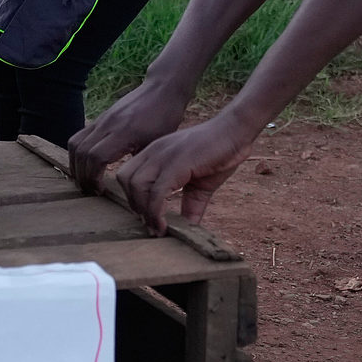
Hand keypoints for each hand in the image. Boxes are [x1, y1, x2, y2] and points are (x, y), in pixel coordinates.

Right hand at [69, 78, 192, 191]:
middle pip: (81, 153)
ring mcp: (101, 119)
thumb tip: (132, 185)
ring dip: (76, 165)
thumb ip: (140, 162)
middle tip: (90, 191)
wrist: (162, 89)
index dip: (93, 178)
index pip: (96, 157)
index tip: (100, 191)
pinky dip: (78, 153)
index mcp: (124, 133)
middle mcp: (107, 125)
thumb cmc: (165, 117)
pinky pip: (79, 136)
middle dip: (82, 176)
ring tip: (85, 180)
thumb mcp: (157, 144)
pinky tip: (86, 164)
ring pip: (75, 144)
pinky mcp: (100, 118)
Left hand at [116, 111, 258, 233]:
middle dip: (134, 206)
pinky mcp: (178, 163)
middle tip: (151, 224)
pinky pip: (157, 191)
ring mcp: (164, 155)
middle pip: (125, 180)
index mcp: (155, 153)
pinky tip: (165, 225)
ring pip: (137, 186)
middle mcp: (154, 152)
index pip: (127, 175)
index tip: (147, 219)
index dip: (133, 199)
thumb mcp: (200, 185)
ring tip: (158, 227)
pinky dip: (157, 212)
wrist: (236, 132)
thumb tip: (188, 230)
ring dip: (144, 211)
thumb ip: (191, 206)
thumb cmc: (220, 153)